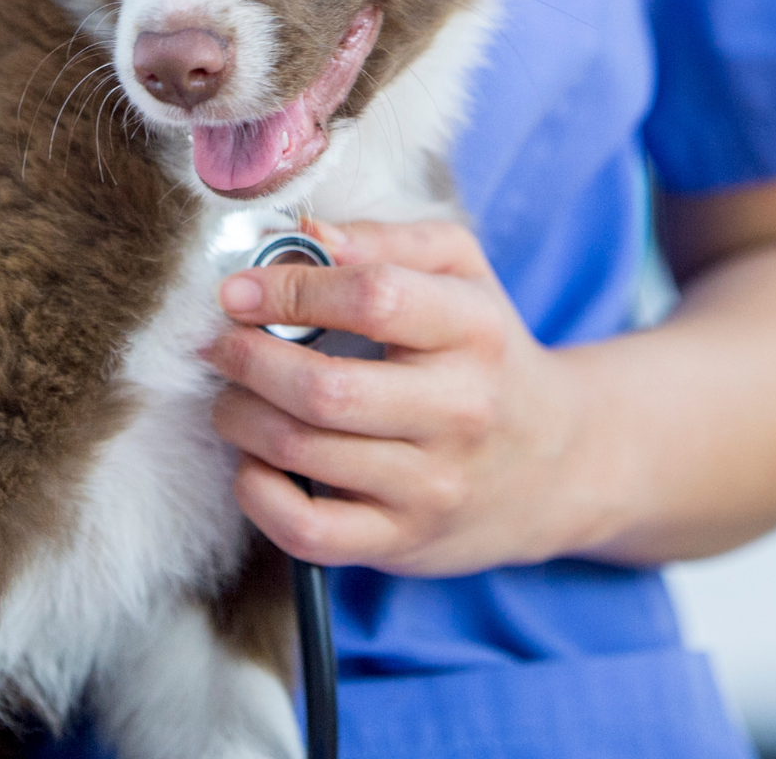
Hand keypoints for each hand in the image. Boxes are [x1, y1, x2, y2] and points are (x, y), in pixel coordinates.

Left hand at [205, 219, 596, 576]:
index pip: (372, 298)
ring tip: (229, 394)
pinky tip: (251, 461)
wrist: (557, 463)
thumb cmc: (486, 350)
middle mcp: (459, 410)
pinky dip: (257, 492)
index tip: (238, 289)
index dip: (290, 288)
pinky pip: (309, 531)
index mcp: (473, 329)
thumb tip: (302, 232)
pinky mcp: (405, 543)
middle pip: (326, 387)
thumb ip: (384, 240)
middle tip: (218, 343)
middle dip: (248, 359)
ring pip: (306, 453)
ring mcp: (433, 485)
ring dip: (240, 417)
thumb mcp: (460, 270)